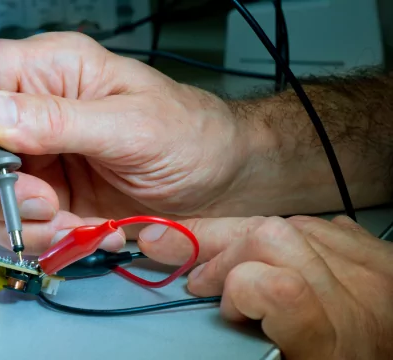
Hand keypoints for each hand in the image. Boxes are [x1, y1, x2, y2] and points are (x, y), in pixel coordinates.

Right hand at [0, 32, 257, 253]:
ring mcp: (29, 157)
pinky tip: (74, 232)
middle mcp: (27, 111)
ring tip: (68, 222)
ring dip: (13, 218)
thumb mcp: (132, 126)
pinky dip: (32, 237)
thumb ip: (58, 120)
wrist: (218, 184)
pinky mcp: (37, 196)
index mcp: (47, 71)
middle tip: (39, 202)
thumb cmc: (190, 135)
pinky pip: (2, 220)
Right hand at [138, 216, 392, 358]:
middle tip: (200, 279)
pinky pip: (319, 222)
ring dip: (248, 241)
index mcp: (330, 343)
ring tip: (234, 264)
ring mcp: (370, 268)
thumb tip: (207, 303)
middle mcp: (354, 299)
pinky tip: (278, 255)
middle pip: (272, 240)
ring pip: (288, 224)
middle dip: (222, 252)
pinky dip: (287, 235)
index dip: (234, 288)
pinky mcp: (380, 252)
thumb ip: (250, 342)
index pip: (276, 289)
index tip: (224, 310)